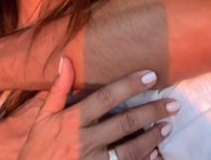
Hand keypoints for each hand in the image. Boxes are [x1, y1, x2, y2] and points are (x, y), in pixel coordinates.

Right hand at [19, 57, 177, 159]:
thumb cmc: (37, 149)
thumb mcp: (42, 119)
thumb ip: (58, 90)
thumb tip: (66, 59)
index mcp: (72, 121)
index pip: (106, 97)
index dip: (130, 85)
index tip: (150, 76)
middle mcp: (85, 141)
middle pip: (125, 122)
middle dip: (152, 111)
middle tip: (173, 104)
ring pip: (131, 149)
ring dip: (152, 137)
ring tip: (167, 126)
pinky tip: (157, 154)